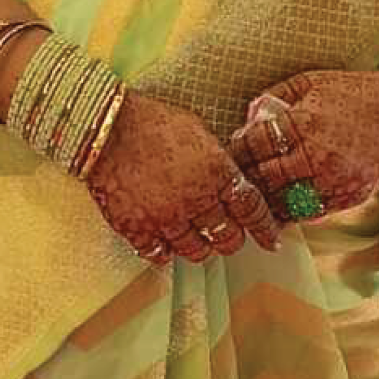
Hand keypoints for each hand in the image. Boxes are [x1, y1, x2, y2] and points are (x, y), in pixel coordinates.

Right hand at [84, 90, 281, 266]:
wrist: (108, 127)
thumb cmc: (154, 122)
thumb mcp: (198, 131)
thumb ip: (218, 161)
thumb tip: (230, 182)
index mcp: (216, 171)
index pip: (251, 209)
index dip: (264, 228)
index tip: (270, 240)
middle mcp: (196, 199)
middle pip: (228, 238)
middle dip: (231, 238)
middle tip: (226, 234)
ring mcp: (166, 218)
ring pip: (196, 251)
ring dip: (199, 245)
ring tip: (193, 233)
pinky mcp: (138, 229)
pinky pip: (160, 256)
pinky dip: (165, 251)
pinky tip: (164, 239)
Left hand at [226, 67, 378, 221]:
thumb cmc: (353, 92)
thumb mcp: (310, 82)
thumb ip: (275, 97)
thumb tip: (248, 117)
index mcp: (303, 124)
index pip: (256, 144)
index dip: (239, 150)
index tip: (230, 153)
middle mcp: (317, 156)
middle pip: (266, 178)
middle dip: (247, 180)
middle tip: (232, 183)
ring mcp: (335, 180)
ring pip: (286, 202)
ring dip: (267, 203)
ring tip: (252, 202)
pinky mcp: (350, 196)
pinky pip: (313, 212)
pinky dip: (294, 212)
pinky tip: (282, 207)